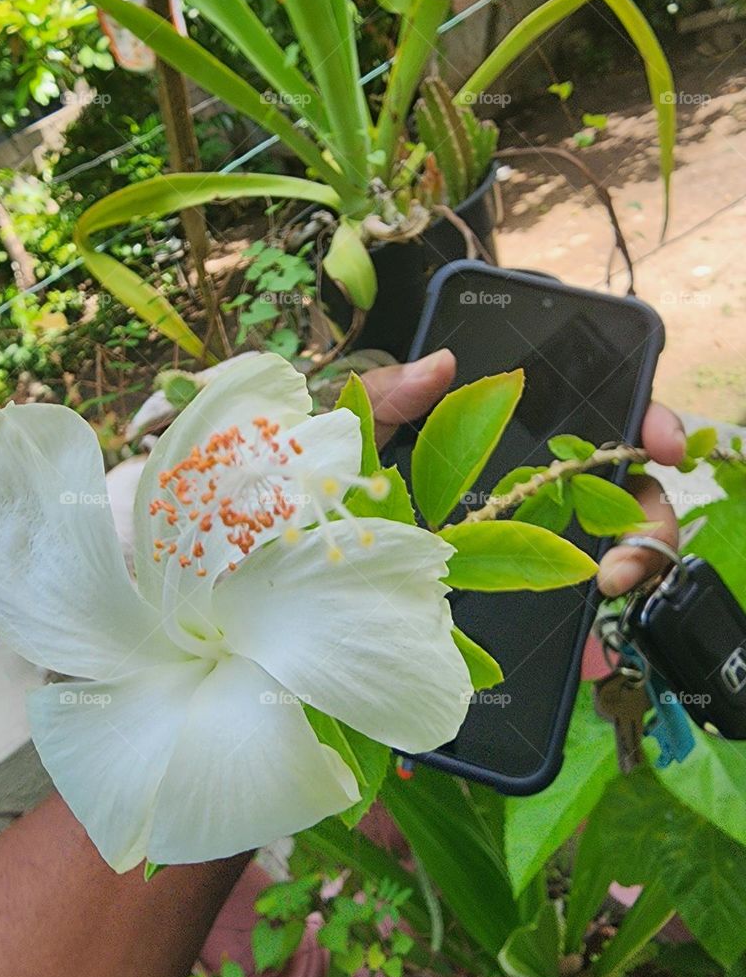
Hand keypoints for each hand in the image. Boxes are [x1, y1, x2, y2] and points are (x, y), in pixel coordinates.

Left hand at [361, 350, 685, 598]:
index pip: (602, 423)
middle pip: (628, 491)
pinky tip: (598, 614)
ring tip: (615, 579)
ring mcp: (542, 544)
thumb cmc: (344, 485)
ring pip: (623, 545)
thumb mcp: (362, 436)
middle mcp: (543, 489)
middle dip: (653, 511)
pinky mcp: (530, 594)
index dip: (646, 425)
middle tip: (642, 530)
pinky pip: (586, 598)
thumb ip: (393, 394)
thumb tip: (442, 362)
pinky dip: (604, 607)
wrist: (316, 556)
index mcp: (517, 439)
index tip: (660, 442)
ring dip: (640, 560)